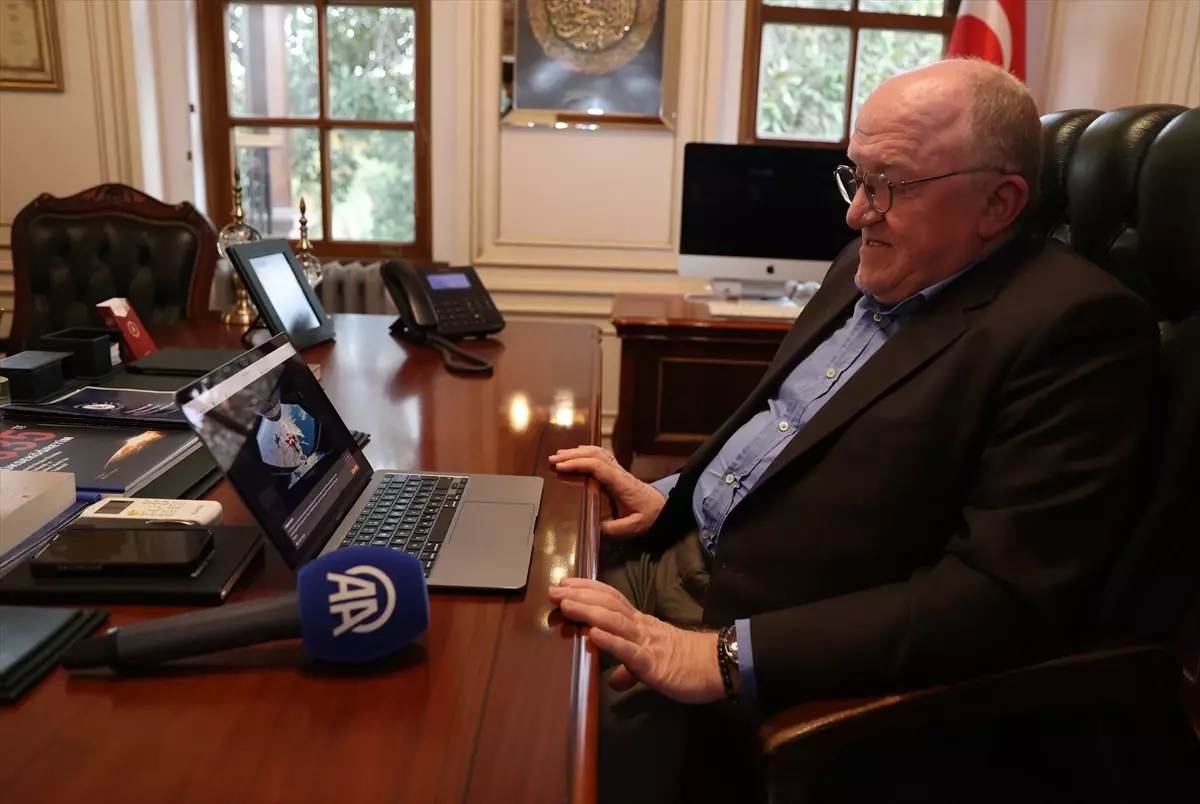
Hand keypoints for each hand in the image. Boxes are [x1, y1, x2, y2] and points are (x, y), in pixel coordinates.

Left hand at [548, 577, 723, 703]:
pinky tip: (593, 634)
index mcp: (640, 625)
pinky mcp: (653, 663)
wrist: (718, 666)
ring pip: (615, 621)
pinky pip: (630, 651)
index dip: (588, 589)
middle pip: (608, 605)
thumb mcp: (651, 665)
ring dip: (588, 611)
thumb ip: (630, 670)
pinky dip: (610, 641)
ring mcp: (646, 642)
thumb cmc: (686, 663)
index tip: (566, 582)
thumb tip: (613, 681)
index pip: (611, 599)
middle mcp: (640, 627)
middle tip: (555, 588)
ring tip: (567, 603)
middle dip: (580, 595)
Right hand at [549, 446, 665, 537]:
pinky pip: (601, 456)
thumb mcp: (634, 526)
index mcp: (621, 483)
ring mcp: (618, 470)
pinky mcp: (617, 472)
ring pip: (597, 452)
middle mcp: (618, 472)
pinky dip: (586, 452)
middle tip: (553, 459)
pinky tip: (576, 454)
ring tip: (559, 455)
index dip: (578, 464)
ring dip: (577, 451)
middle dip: (572, 455)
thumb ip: (614, 529)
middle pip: (595, 455)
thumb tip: (592, 528)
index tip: (561, 467)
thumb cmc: (650, 516)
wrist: (665, 508)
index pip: (598, 466)